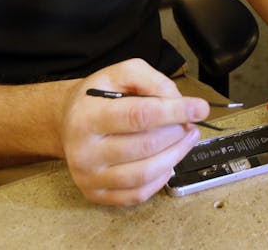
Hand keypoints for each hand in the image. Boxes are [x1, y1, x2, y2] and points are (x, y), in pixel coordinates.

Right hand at [61, 59, 210, 205]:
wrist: (68, 122)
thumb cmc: (98, 97)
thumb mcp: (121, 73)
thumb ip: (152, 81)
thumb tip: (179, 102)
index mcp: (87, 116)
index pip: (139, 116)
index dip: (175, 111)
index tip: (200, 108)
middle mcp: (83, 150)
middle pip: (145, 145)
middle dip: (177, 132)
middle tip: (188, 122)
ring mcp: (88, 177)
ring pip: (144, 173)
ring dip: (175, 155)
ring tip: (185, 139)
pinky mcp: (96, 194)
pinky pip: (138, 194)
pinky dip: (161, 178)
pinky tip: (167, 160)